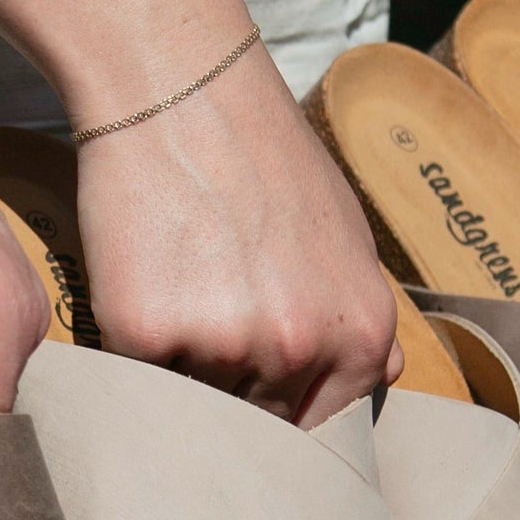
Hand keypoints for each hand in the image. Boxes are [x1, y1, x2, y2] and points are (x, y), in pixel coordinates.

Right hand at [75, 42, 398, 425]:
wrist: (182, 88)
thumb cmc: (263, 157)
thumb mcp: (346, 234)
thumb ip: (360, 316)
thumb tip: (386, 375)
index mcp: (360, 336)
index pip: (322, 431)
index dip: (287, 419)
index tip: (260, 406)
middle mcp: (297, 349)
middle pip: (257, 421)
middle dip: (234, 389)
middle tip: (211, 318)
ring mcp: (221, 344)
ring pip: (195, 403)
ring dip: (182, 368)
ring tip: (180, 287)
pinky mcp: (145, 334)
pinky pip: (137, 375)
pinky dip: (133, 343)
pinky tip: (143, 279)